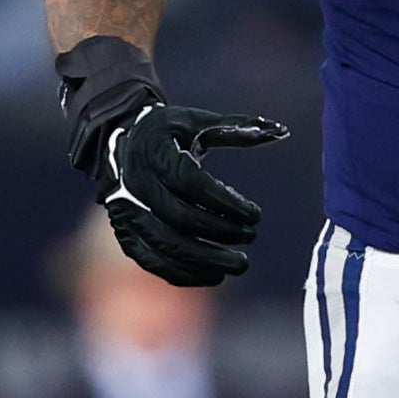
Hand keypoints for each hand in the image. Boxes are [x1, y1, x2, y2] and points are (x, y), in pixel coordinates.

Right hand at [88, 102, 289, 285]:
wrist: (119, 143)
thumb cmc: (167, 132)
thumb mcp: (197, 122)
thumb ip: (236, 128)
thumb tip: (279, 131)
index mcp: (154, 154)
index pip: (191, 184)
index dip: (226, 203)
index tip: (256, 214)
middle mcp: (135, 185)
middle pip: (180, 219)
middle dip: (221, 232)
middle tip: (252, 237)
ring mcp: (127, 212)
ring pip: (166, 245)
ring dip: (207, 259)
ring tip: (240, 264)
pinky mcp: (125, 234)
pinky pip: (153, 262)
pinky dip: (184, 273)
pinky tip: (214, 275)